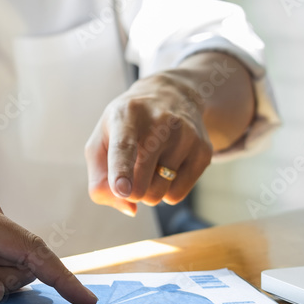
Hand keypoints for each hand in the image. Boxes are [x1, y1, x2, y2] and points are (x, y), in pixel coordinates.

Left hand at [85, 70, 212, 216]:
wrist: (170, 95)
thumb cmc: (125, 126)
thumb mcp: (100, 142)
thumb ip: (100, 181)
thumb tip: (131, 208)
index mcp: (126, 117)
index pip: (124, 147)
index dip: (122, 171)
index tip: (122, 190)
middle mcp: (160, 123)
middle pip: (141, 184)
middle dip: (130, 191)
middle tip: (130, 172)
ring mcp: (186, 137)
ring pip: (158, 193)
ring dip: (148, 190)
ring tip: (149, 164)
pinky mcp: (203, 151)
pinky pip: (176, 195)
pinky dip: (165, 190)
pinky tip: (166, 165)